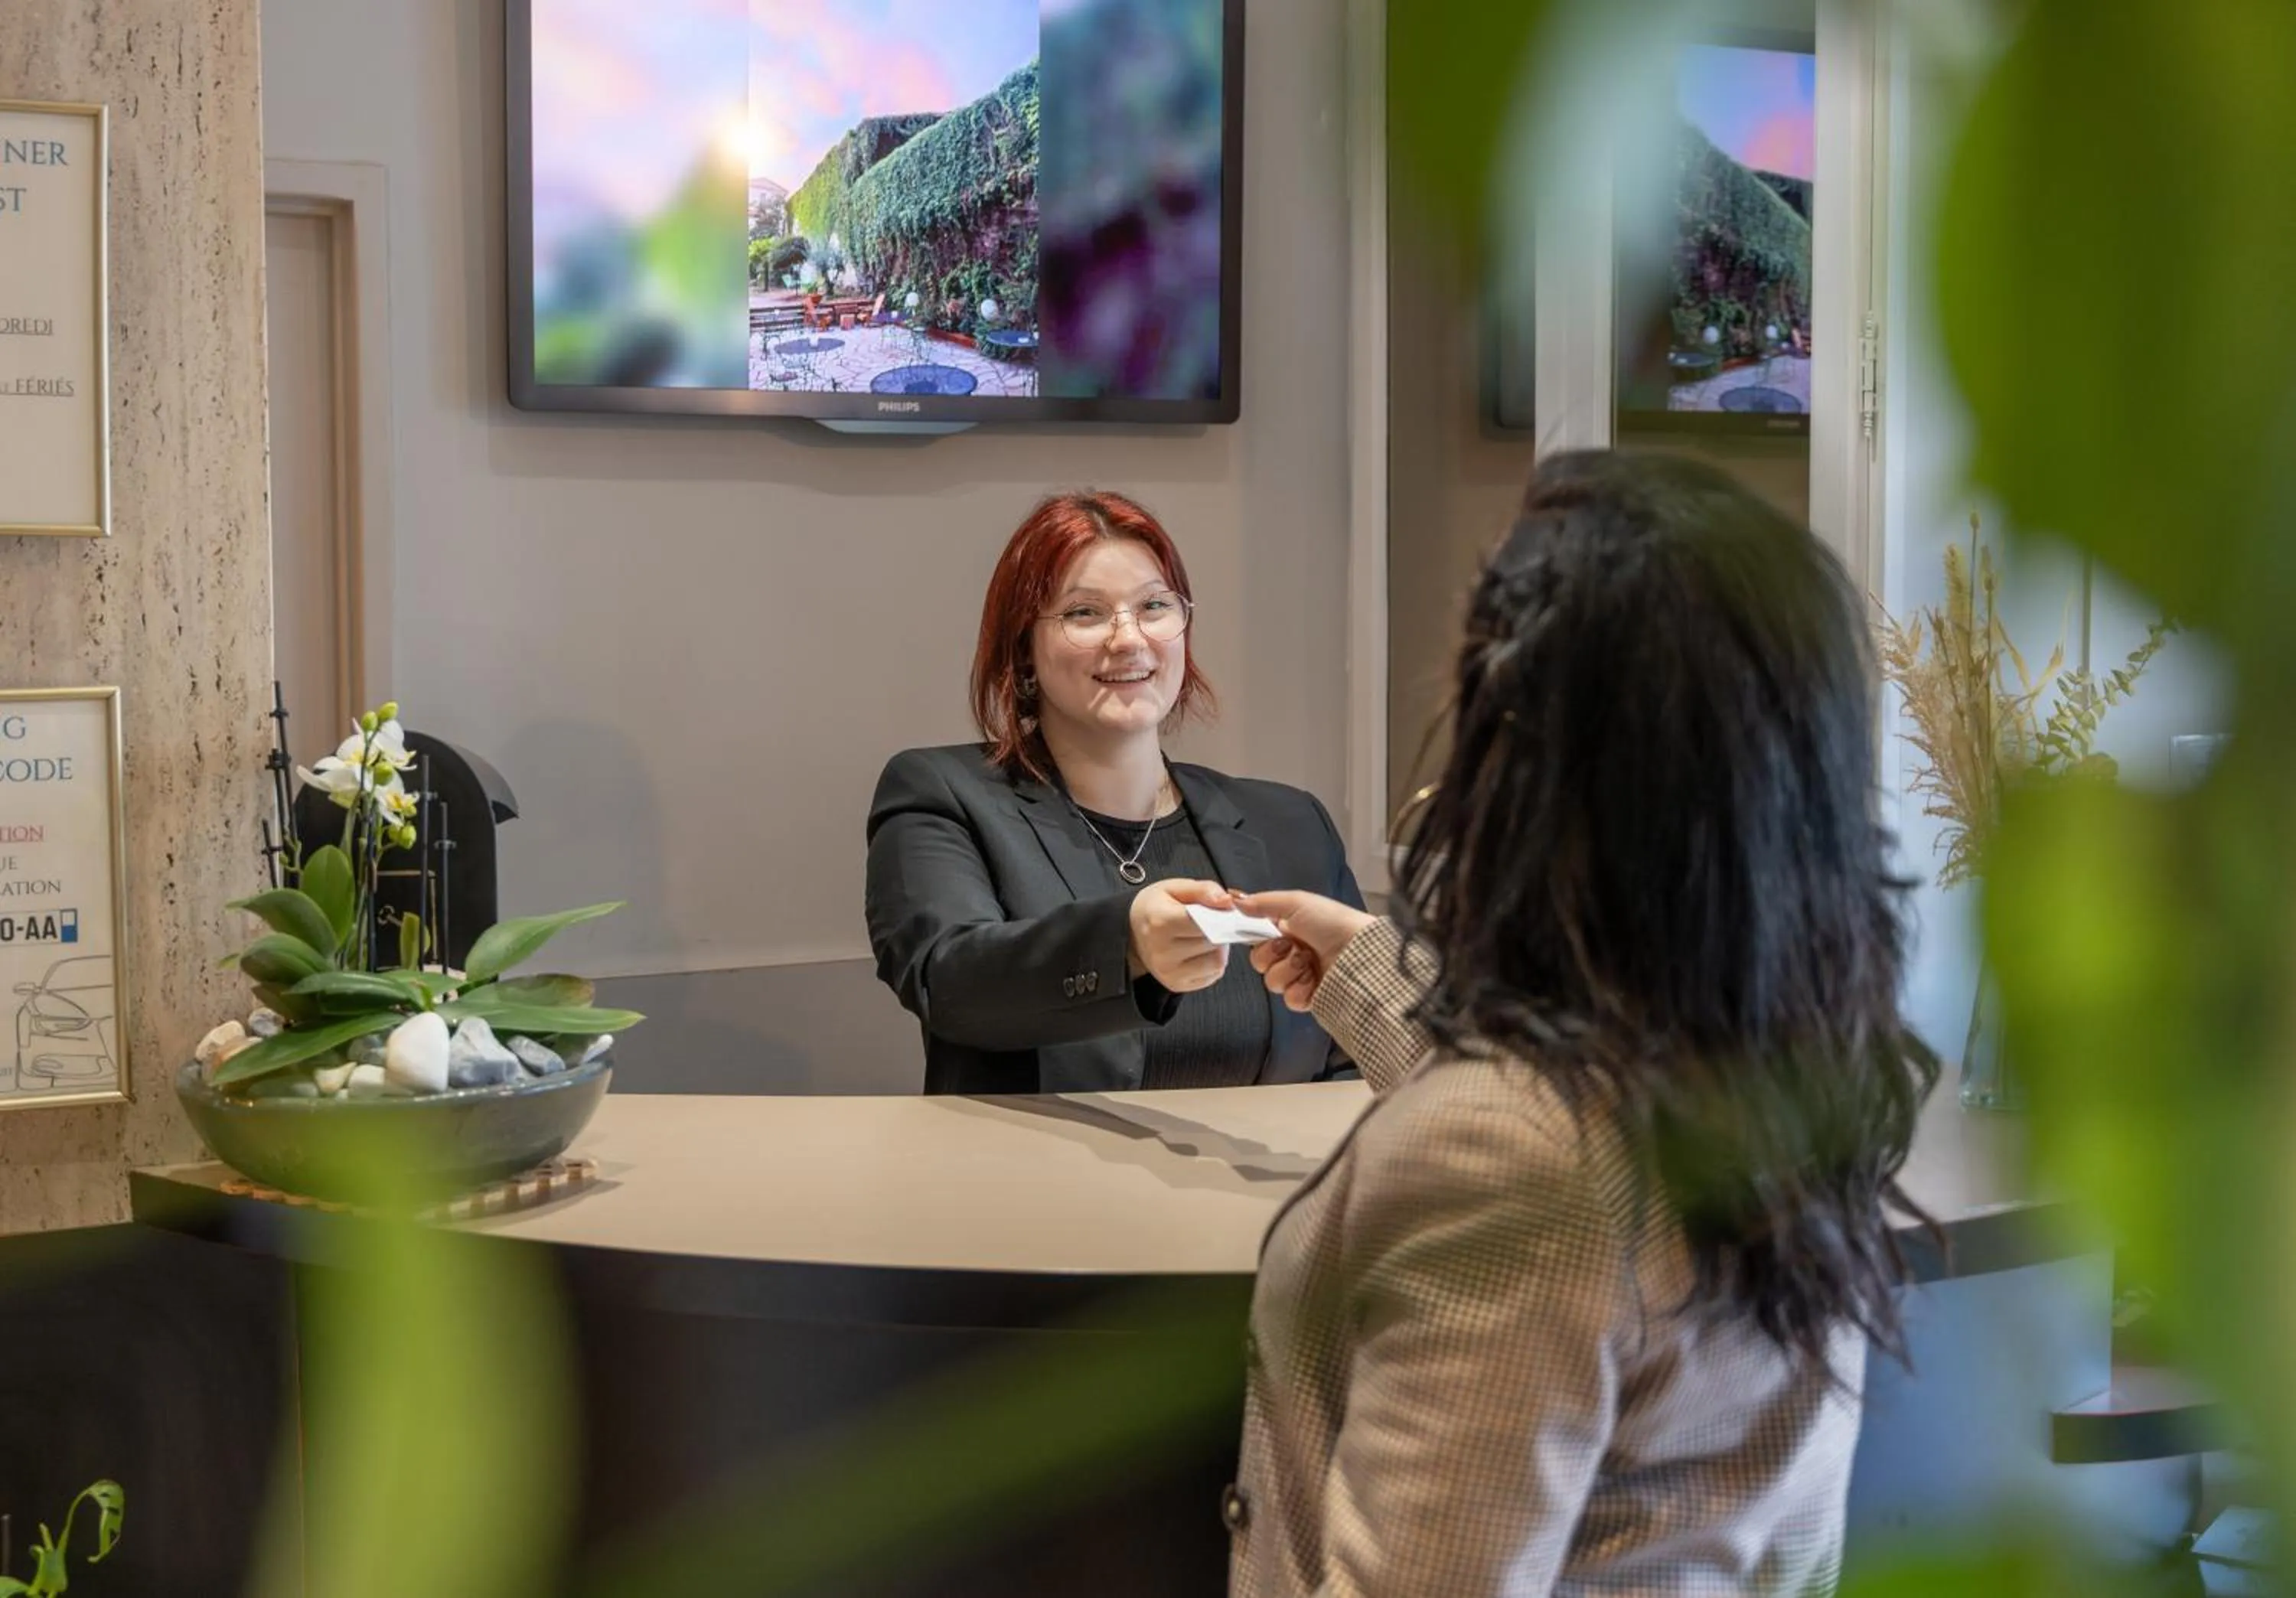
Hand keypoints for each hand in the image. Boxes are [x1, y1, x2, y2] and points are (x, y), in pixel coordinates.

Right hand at [1127, 879, 1235, 993]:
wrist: (1131, 933)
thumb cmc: (1154, 908)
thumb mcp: (1174, 888)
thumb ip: (1203, 890)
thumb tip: (1226, 901)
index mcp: (1160, 922)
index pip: (1205, 923)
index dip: (1220, 916)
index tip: (1222, 910)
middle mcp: (1162, 951)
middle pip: (1213, 943)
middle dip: (1220, 931)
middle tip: (1210, 922)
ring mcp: (1168, 972)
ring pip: (1217, 962)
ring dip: (1218, 949)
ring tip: (1204, 937)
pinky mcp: (1176, 985)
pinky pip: (1213, 975)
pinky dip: (1212, 963)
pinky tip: (1199, 952)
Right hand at [1233, 891, 1377, 1012]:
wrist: (1359, 951)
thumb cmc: (1331, 922)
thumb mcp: (1296, 902)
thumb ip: (1263, 903)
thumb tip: (1235, 901)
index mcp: (1289, 930)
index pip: (1257, 939)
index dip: (1257, 939)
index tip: (1268, 934)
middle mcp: (1293, 953)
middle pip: (1260, 962)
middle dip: (1272, 954)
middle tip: (1293, 946)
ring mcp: (1302, 977)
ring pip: (1272, 982)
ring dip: (1288, 971)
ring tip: (1308, 962)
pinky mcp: (1311, 998)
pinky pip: (1290, 1000)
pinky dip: (1299, 990)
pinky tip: (1314, 980)